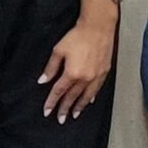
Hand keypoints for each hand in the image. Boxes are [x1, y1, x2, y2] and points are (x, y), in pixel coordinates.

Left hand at [39, 1, 117, 119]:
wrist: (98, 28)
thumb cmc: (77, 37)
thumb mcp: (58, 51)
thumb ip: (51, 68)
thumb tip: (43, 81)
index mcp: (72, 73)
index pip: (59, 92)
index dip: (52, 102)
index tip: (47, 111)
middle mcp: (85, 78)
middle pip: (72, 97)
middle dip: (65, 109)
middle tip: (60, 119)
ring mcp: (96, 76)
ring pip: (86, 96)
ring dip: (79, 106)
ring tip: (74, 115)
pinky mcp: (105, 72)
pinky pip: (97, 89)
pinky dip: (91, 97)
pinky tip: (89, 101)